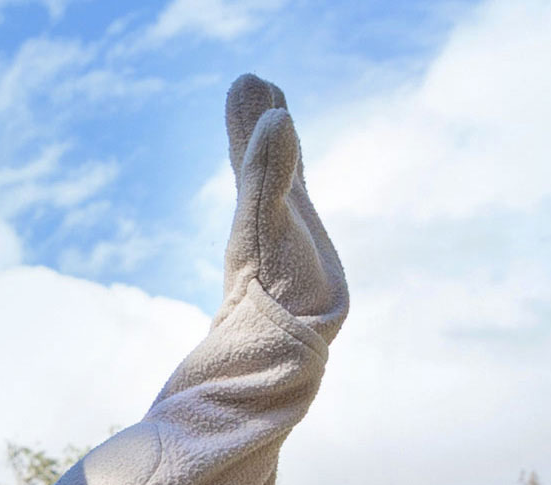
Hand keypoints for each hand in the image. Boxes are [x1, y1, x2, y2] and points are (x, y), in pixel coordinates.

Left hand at [217, 75, 343, 333]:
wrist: (280, 338)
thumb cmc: (274, 281)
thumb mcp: (269, 216)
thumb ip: (269, 168)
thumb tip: (277, 117)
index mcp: (255, 194)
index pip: (249, 145)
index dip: (250, 114)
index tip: (249, 80)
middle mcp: (266, 208)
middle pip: (260, 154)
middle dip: (261, 120)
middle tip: (257, 85)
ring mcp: (283, 229)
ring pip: (277, 176)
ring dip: (275, 145)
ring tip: (277, 118)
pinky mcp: (301, 250)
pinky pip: (296, 208)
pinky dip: (295, 185)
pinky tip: (295, 186)